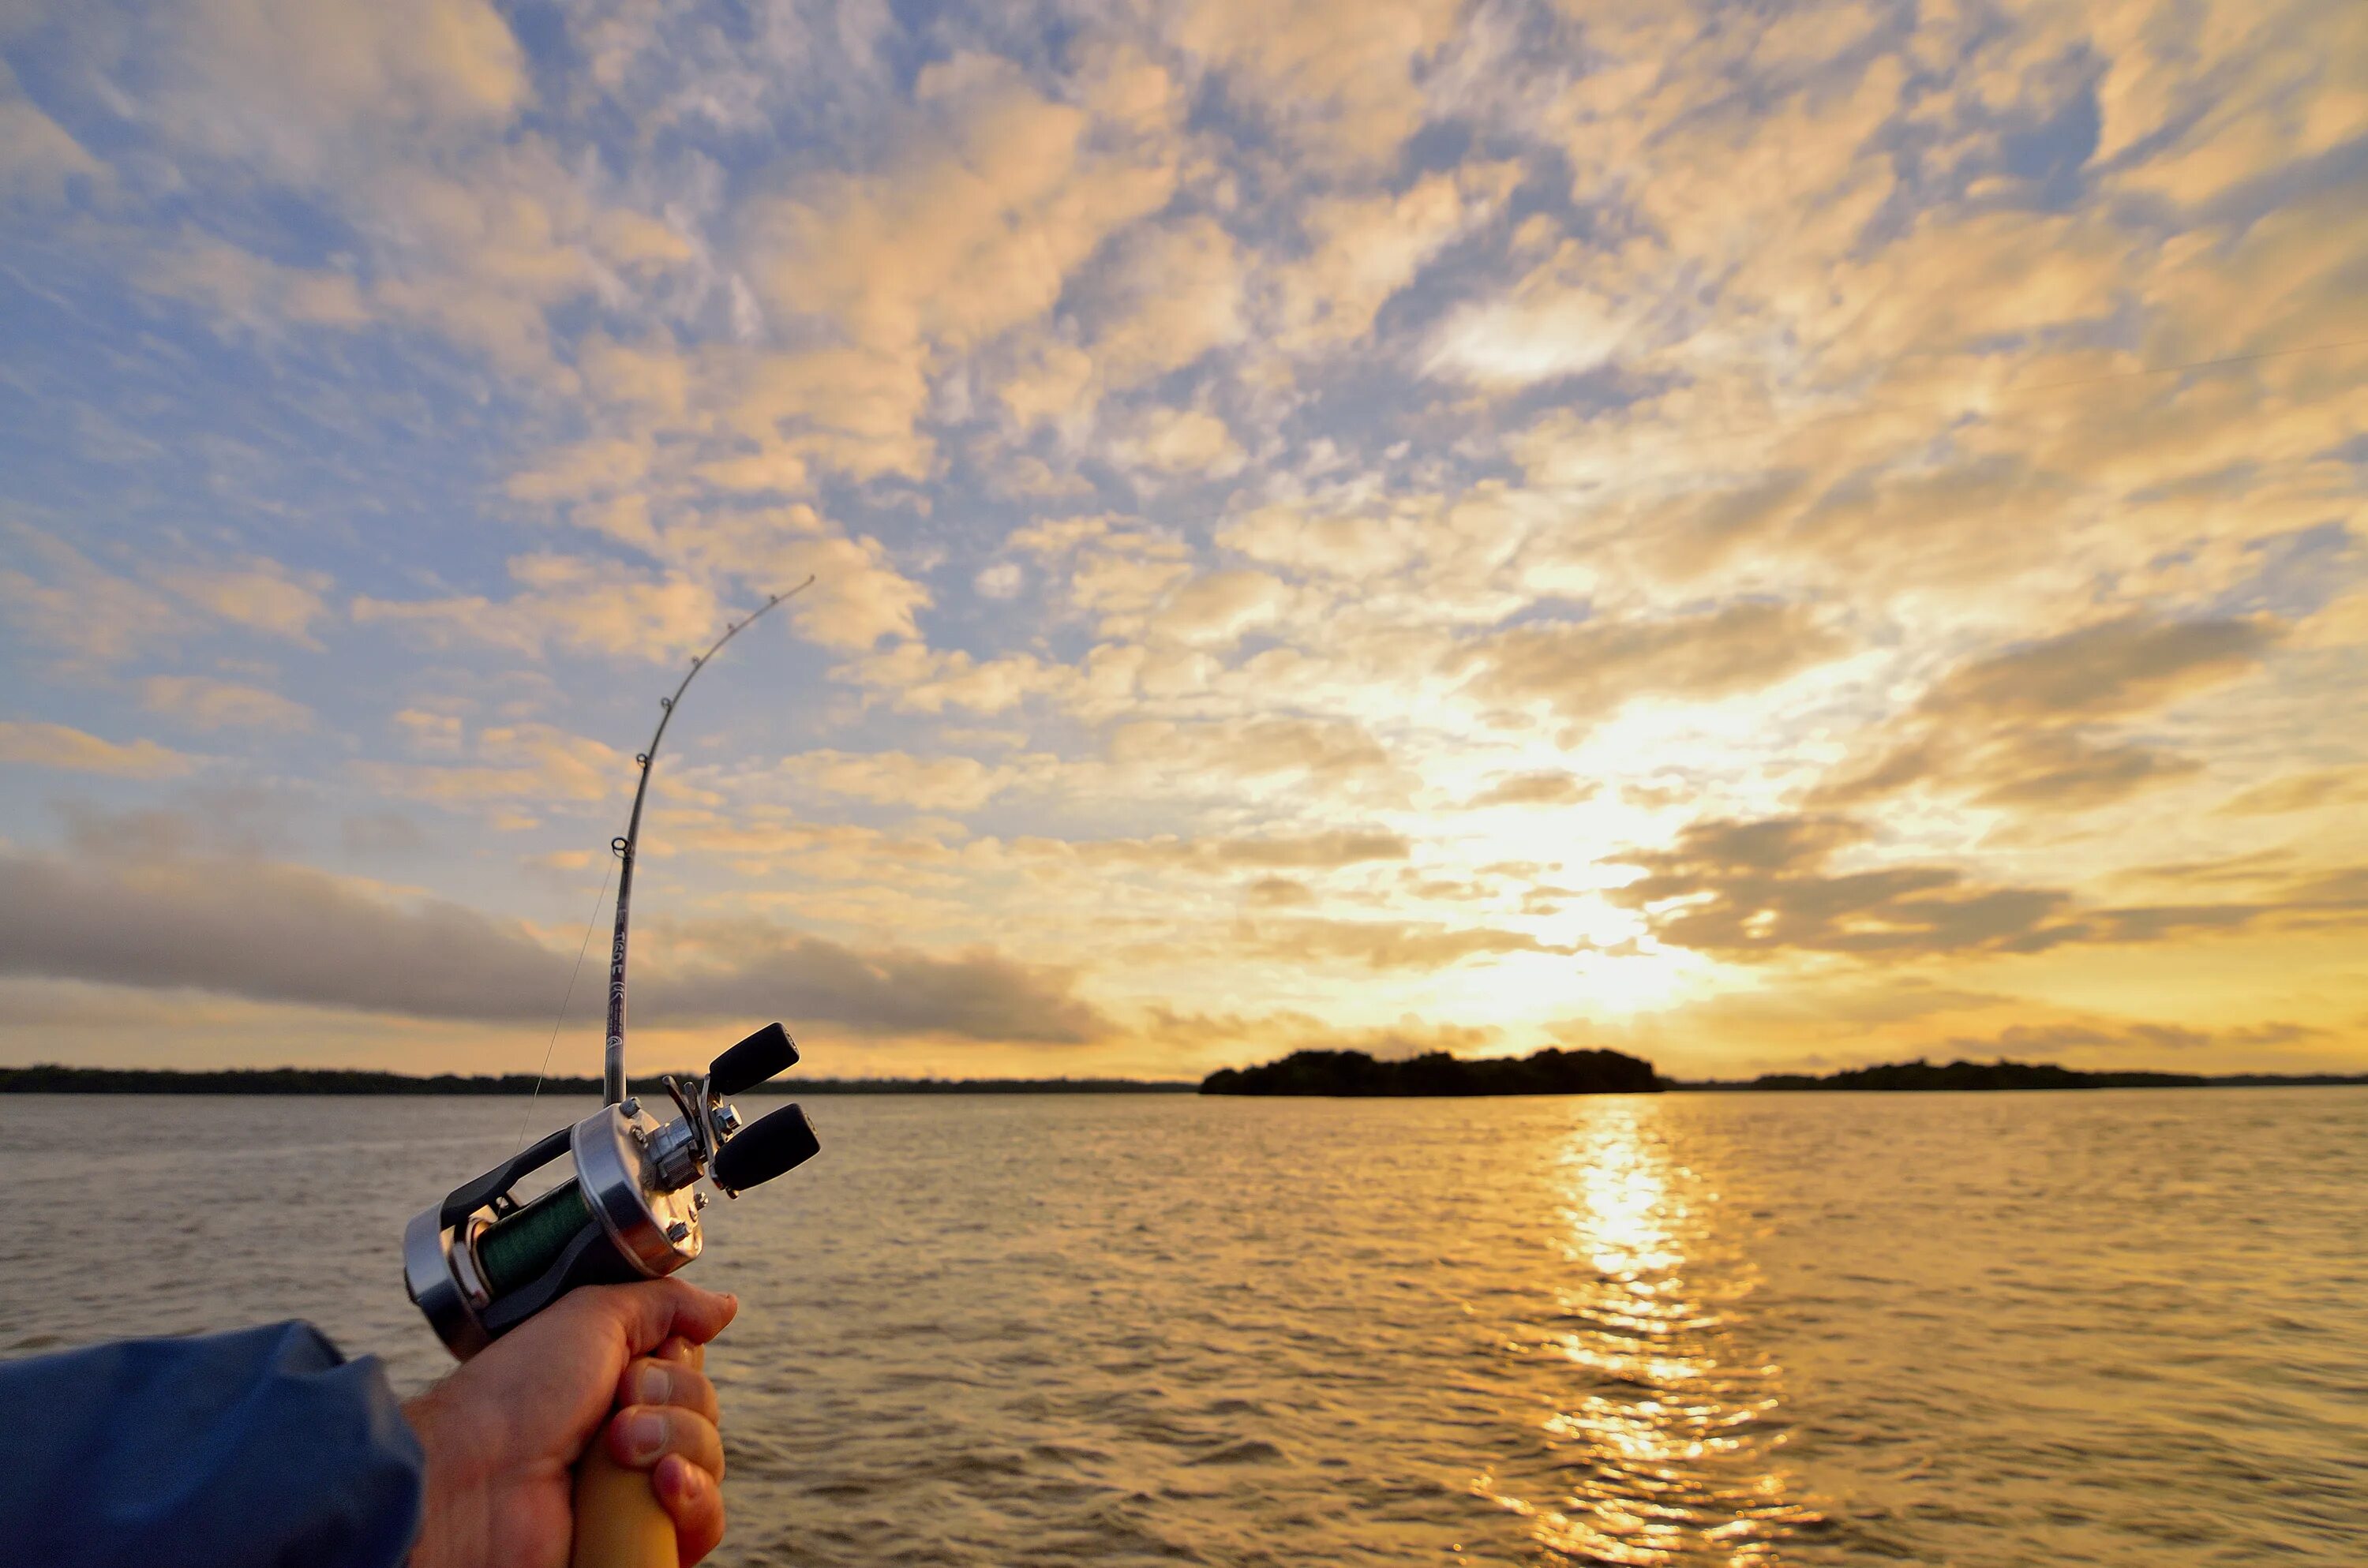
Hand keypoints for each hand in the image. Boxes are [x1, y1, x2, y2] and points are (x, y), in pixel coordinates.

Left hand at [403, 1279, 738, 1567]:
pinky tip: (665, 1484)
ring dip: (677, 1444)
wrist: (476, 1475)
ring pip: (711, 1465)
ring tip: (620, 1449)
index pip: (691, 1376)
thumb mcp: (592, 1316)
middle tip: (619, 1406)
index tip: (641, 1362)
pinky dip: (695, 1499)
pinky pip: (706, 1524)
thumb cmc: (516, 1394)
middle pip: (707, 1416)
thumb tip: (725, 1306)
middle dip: (674, 1402)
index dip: (678, 1366)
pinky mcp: (639, 1544)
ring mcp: (634, 1497)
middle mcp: (630, 1442)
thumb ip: (665, 1304)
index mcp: (618, 1391)